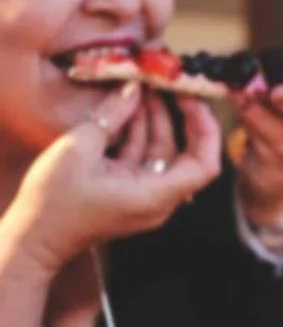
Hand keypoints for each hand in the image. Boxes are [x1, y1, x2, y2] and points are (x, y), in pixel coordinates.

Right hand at [6, 83, 221, 273]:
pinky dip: (137, 134)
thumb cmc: (52, 202)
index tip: (194, 101)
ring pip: (161, 153)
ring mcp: (144, 196)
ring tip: (144, 89)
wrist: (31, 239)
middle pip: (186, 155)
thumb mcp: (79, 149)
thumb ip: (110, 116)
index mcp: (155, 196)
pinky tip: (129, 108)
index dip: (207, 131)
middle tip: (173, 88)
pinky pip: (142, 159)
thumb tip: (132, 88)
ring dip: (154, 121)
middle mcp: (158, 199)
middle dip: (181, 118)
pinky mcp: (128, 192)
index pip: (205, 166)